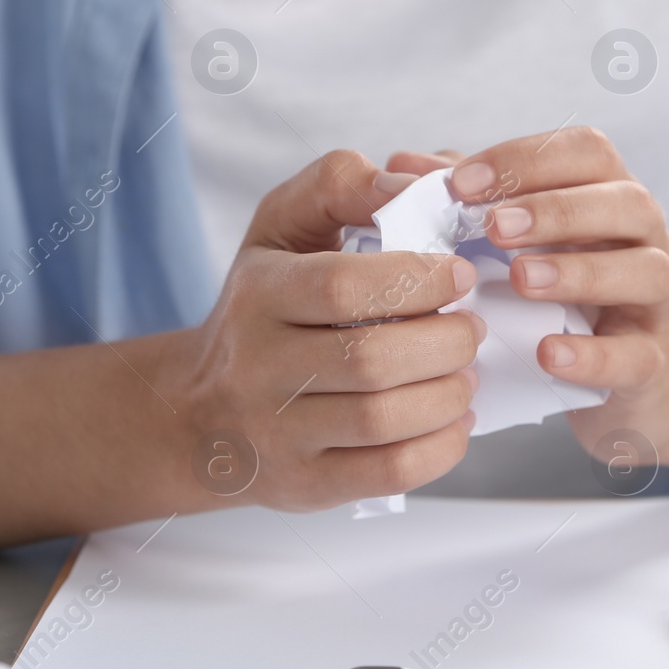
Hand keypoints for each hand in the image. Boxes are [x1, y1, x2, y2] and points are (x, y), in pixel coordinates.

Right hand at [179, 150, 483, 510]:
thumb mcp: (282, 226)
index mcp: (257, 294)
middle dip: (446, 341)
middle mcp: (257, 367)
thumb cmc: (263, 304)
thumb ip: (344, 184)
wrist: (198, 412)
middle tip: (470, 328)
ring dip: (448, 394)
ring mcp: (277, 433)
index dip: (417, 279)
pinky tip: (454, 419)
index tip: (460, 274)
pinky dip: (440, 447)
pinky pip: (387, 473)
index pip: (340, 287)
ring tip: (466, 372)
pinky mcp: (304, 485)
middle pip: (370, 360)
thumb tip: (414, 183)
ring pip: (383, 421)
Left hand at [406, 128, 668, 465]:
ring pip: (644, 271)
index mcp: (609, 196)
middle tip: (493, 228)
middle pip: (624, 203)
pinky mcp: (655, 363)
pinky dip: (592, 355)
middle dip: (554, 210)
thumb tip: (400, 168)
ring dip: (579, 271)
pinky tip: (546, 353)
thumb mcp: (520, 245)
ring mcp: (658, 302)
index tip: (461, 183)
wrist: (640, 380)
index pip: (585, 152)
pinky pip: (636, 356)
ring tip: (520, 280)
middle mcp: (645, 238)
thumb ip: (468, 202)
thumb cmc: (565, 298)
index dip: (526, 160)